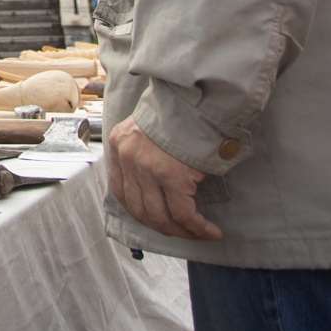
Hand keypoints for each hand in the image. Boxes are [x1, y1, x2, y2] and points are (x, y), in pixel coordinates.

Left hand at [107, 118, 221, 241]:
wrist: (199, 97)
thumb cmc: (181, 110)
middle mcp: (129, 158)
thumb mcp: (147, 127)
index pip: (121, 192)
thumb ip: (142, 151)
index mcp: (119, 144)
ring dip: (181, 232)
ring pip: (161, 217)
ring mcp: (148, 169)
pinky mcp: (172, 176)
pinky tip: (210, 232)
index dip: (139, 212)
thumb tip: (152, 186)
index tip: (157, 221)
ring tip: (198, 234)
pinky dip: (197, 228)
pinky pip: (184, 214)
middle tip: (182, 232)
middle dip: (163, 227)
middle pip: (140, 210)